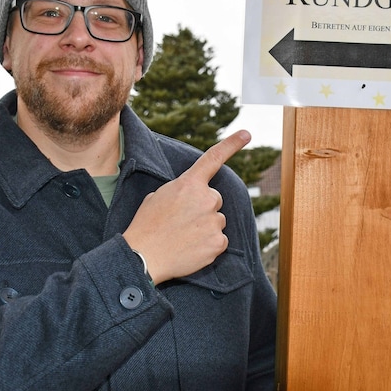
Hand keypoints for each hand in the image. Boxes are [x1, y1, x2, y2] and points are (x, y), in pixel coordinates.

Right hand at [123, 130, 250, 284]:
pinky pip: (219, 241)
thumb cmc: (147, 226)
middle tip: (182, 221)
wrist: (143, 256)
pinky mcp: (218, 243)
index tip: (247, 134)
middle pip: (215, 199)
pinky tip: (191, 248)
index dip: (232, 145)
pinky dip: (208, 245)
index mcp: (189, 184)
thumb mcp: (158, 197)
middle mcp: (207, 199)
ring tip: (183, 236)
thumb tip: (191, 199)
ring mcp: (214, 221)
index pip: (213, 159)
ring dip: (205, 227)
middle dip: (203, 208)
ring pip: (217, 221)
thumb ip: (181, 191)